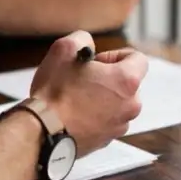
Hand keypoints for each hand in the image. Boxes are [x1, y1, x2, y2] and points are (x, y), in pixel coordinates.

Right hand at [30, 31, 146, 156]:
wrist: (42, 132)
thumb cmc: (55, 92)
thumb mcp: (63, 50)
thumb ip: (83, 39)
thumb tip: (88, 46)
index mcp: (126, 81)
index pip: (137, 58)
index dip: (115, 55)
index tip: (95, 62)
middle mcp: (131, 105)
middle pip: (126, 83)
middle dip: (107, 78)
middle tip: (81, 80)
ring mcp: (119, 126)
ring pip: (116, 103)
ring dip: (101, 98)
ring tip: (74, 98)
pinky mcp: (106, 140)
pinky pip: (105, 121)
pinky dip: (94, 116)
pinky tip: (73, 114)